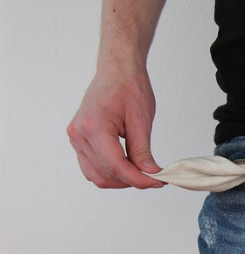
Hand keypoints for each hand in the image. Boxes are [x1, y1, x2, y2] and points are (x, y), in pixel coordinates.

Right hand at [67, 61, 164, 188]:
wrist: (116, 70)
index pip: (116, 166)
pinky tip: (128, 166)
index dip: (139, 179)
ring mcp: (76, 138)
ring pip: (96, 175)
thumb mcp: (141, 120)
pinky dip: (109, 172)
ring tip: (142, 172)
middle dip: (132, 180)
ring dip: (120, 180)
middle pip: (105, 174)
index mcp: (93, 127)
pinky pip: (91, 167)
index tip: (159, 182)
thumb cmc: (129, 87)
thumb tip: (150, 174)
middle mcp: (79, 134)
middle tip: (155, 177)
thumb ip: (142, 151)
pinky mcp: (79, 140)